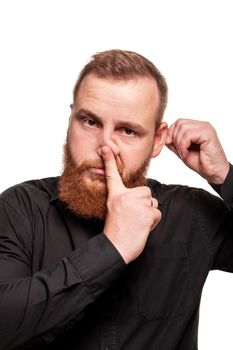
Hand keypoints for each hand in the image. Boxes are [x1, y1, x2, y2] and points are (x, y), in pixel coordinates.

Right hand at [101, 146, 160, 263]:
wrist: (114, 248)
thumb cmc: (115, 231)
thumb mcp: (113, 210)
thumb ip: (123, 200)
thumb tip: (140, 196)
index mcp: (115, 196)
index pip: (112, 176)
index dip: (109, 161)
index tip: (106, 148)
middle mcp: (124, 197)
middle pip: (146, 191)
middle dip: (145, 204)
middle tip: (134, 217)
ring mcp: (135, 205)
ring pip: (152, 202)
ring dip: (149, 213)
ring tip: (137, 223)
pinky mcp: (145, 214)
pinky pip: (157, 213)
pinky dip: (153, 221)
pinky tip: (143, 227)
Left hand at [166, 118, 228, 183]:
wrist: (212, 172)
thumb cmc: (200, 162)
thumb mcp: (181, 150)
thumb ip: (173, 141)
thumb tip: (163, 133)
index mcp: (197, 127)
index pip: (178, 122)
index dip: (171, 134)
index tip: (173, 146)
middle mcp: (202, 125)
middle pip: (179, 123)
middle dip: (174, 138)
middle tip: (180, 151)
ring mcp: (206, 128)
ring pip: (182, 128)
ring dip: (179, 143)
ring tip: (184, 153)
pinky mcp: (208, 133)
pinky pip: (188, 135)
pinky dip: (183, 146)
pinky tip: (187, 153)